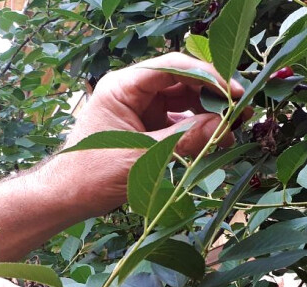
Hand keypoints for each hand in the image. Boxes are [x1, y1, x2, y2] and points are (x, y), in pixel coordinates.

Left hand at [47, 52, 245, 215]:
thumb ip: (184, 139)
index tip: (233, 93)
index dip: (207, 77)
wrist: (64, 199)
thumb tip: (225, 126)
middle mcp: (131, 92)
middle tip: (242, 112)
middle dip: (211, 96)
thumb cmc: (91, 175)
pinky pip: (176, 121)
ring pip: (182, 102)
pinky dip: (195, 129)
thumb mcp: (141, 157)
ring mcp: (138, 110)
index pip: (172, 67)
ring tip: (232, 131)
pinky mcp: (143, 128)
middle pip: (181, 82)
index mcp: (123, 87)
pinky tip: (214, 140)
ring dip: (207, 114)